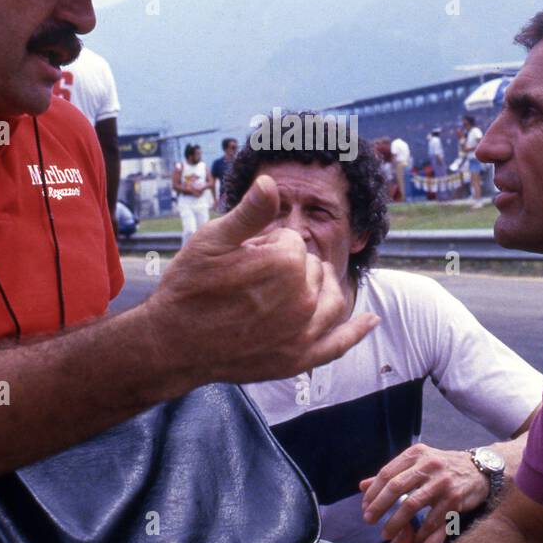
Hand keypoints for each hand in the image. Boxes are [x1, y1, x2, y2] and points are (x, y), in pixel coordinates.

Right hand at [142, 174, 377, 385]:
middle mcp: (302, 299)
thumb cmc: (188, 287)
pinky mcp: (298, 359)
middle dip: (286, 268)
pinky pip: (338, 344)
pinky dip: (357, 331)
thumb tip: (272, 182)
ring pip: (332, 299)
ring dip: (321, 288)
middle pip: (312, 269)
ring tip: (294, 289)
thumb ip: (250, 211)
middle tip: (248, 280)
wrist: (170, 343)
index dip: (262, 246)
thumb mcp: (212, 240)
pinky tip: (372, 320)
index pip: (291, 242)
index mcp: (285, 263)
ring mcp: (303, 332)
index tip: (239, 259)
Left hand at [358, 444, 488, 542]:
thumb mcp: (416, 464)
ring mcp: (442, 481)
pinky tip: (411, 537)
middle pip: (396, 487)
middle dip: (379, 506)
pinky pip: (432, 518)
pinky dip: (420, 531)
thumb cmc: (440, 467)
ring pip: (412, 504)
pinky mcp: (455, 498)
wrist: (478, 469)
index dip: (373, 491)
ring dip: (395, 522)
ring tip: (385, 532)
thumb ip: (390, 475)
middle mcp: (429, 464)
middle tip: (368, 520)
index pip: (387, 473)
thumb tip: (361, 486)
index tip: (364, 506)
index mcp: (416, 454)